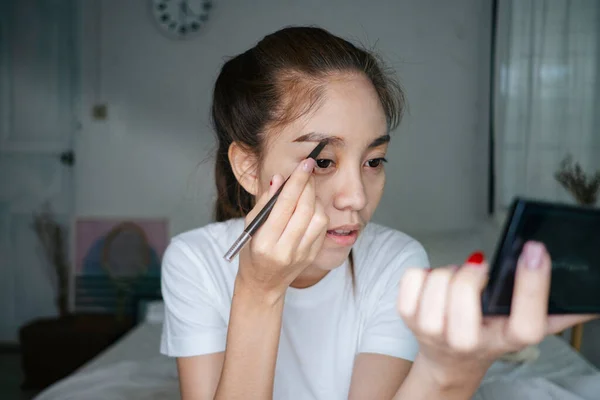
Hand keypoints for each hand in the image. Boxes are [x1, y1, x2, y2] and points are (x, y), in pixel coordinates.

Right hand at [236, 158, 328, 300]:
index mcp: (265, 242)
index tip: (305, 164)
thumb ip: (265, 202)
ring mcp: (302, 255)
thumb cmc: (252, 251)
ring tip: (305, 190)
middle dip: (308, 185)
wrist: (264, 284)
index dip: (297, 181)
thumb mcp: (251, 226)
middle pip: (304, 210)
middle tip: (307, 169)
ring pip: (318, 218)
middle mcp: (286, 250)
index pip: (285, 205)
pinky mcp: (312, 256)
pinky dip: (318, 211)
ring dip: (314, 198)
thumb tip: (279, 179)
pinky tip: (309, 206)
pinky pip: (322, 228)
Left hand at [397, 241, 598, 386]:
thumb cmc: (488, 336)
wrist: (449, 361)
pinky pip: (412, 278)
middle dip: (473, 274)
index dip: (532, 285)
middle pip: (466, 296)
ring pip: (437, 283)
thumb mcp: (521, 327)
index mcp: (506, 341)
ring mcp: (434, 332)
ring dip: (449, 272)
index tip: (536, 250)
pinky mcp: (409, 318)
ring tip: (458, 279)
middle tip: (480, 271)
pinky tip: (435, 283)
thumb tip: (589, 300)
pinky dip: (423, 272)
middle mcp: (468, 341)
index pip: (527, 322)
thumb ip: (556, 312)